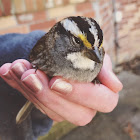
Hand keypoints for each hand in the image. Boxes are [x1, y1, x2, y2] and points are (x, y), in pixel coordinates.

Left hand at [0, 54, 122, 125]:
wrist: (69, 57)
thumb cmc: (84, 56)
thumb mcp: (98, 57)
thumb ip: (105, 69)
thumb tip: (115, 85)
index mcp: (102, 96)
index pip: (99, 101)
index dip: (79, 93)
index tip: (57, 81)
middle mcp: (85, 107)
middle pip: (70, 112)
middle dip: (47, 95)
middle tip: (30, 74)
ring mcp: (65, 110)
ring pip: (47, 108)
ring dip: (28, 88)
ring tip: (17, 69)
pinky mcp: (49, 107)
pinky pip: (33, 102)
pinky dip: (18, 85)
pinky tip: (10, 72)